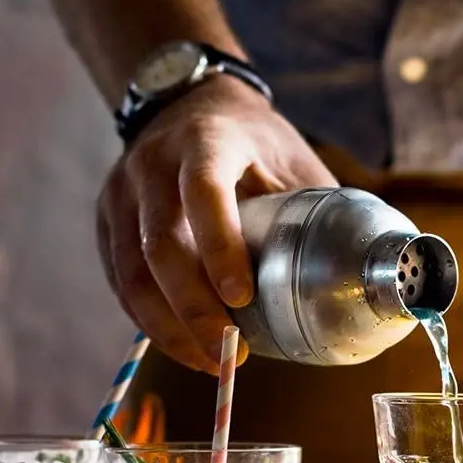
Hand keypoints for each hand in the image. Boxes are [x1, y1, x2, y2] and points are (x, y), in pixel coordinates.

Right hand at [96, 75, 336, 372]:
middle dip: (193, 309)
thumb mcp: (292, 159)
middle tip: (229, 352)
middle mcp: (152, 164)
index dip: (219, 248)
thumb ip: (313, 210)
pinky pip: (121, 281)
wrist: (190, 102)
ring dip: (168, 328)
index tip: (241, 300)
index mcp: (205, 141)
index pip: (202, 193)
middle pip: (160, 246)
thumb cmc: (254, 141)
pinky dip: (149, 320)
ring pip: (132, 273)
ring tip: (207, 361)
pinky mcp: (108, 220)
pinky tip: (181, 344)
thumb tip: (354, 275)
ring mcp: (122, 193)